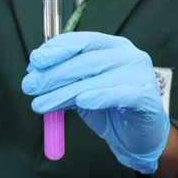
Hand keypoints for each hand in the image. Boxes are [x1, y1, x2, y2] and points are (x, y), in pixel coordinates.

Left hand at [22, 33, 169, 173]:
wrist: (138, 137)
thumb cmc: (112, 110)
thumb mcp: (82, 91)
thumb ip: (64, 80)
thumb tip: (34, 73)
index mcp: (113, 47)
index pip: (83, 40)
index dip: (57, 49)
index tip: (35, 61)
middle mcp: (128, 55)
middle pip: (87, 59)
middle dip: (54, 73)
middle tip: (30, 86)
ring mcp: (140, 75)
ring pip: (97, 78)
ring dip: (65, 91)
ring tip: (42, 104)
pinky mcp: (147, 98)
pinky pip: (120, 94)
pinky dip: (100, 96)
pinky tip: (83, 101)